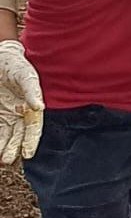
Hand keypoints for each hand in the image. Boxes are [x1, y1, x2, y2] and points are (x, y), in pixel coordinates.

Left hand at [0, 40, 43, 163]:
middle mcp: (19, 113)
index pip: (33, 127)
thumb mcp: (25, 75)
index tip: (28, 154)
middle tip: (7, 160)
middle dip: (14, 148)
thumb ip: (32, 90)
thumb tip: (39, 107)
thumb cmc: (15, 65)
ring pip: (5, 136)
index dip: (31, 141)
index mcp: (31, 106)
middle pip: (18, 135)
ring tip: (2, 159)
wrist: (0, 58)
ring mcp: (5, 114)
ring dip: (3, 147)